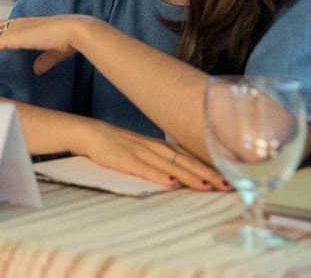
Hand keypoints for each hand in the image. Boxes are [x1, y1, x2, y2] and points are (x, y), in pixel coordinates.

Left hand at [0, 15, 103, 80]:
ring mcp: (14, 29)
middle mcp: (19, 24)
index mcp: (29, 25)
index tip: (0, 61)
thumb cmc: (70, 38)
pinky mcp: (11, 37)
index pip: (7, 29)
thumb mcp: (55, 52)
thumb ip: (45, 60)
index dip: (0, 43)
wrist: (74, 31)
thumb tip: (37, 70)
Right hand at [74, 117, 229, 190]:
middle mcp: (156, 148)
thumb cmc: (119, 144)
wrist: (92, 134)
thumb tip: (187, 172)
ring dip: (190, 176)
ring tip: (208, 187)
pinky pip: (145, 168)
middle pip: (186, 162)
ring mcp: (141, 153)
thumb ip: (165, 159)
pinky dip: (159, 175)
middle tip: (227, 186)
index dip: (210, 167)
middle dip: (208, 174)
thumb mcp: (146, 149)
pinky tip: (171, 183)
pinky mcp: (126, 160)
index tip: (230, 178)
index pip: (191, 157)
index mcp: (162, 147)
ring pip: (170, 165)